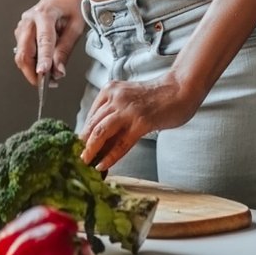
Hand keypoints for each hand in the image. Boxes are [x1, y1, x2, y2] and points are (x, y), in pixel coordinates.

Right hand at [13, 0, 82, 84]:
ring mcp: (23, 24)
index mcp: (45, 14)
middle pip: (24, 51)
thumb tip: (58, 70)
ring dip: (32, 68)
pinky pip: (22, 50)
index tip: (44, 74)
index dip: (43, 59)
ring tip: (49, 74)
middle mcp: (29, 19)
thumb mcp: (76, 26)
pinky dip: (31, 61)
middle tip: (47, 83)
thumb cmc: (71, 4)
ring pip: (21, 53)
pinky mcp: (22, 30)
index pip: (43, 41)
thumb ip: (66, 49)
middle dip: (33, 71)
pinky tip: (43, 63)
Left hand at [80, 72, 204, 170]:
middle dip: (82, 144)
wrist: (180, 89)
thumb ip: (115, 113)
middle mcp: (116, 97)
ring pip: (101, 132)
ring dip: (90, 150)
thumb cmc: (157, 97)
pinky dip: (109, 156)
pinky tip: (102, 165)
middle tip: (75, 159)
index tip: (77, 148)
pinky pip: (121, 143)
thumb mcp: (129, 99)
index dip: (83, 134)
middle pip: (92, 124)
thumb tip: (99, 140)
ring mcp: (128, 109)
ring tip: (83, 163)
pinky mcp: (141, 121)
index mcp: (110, 90)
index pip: (91, 116)